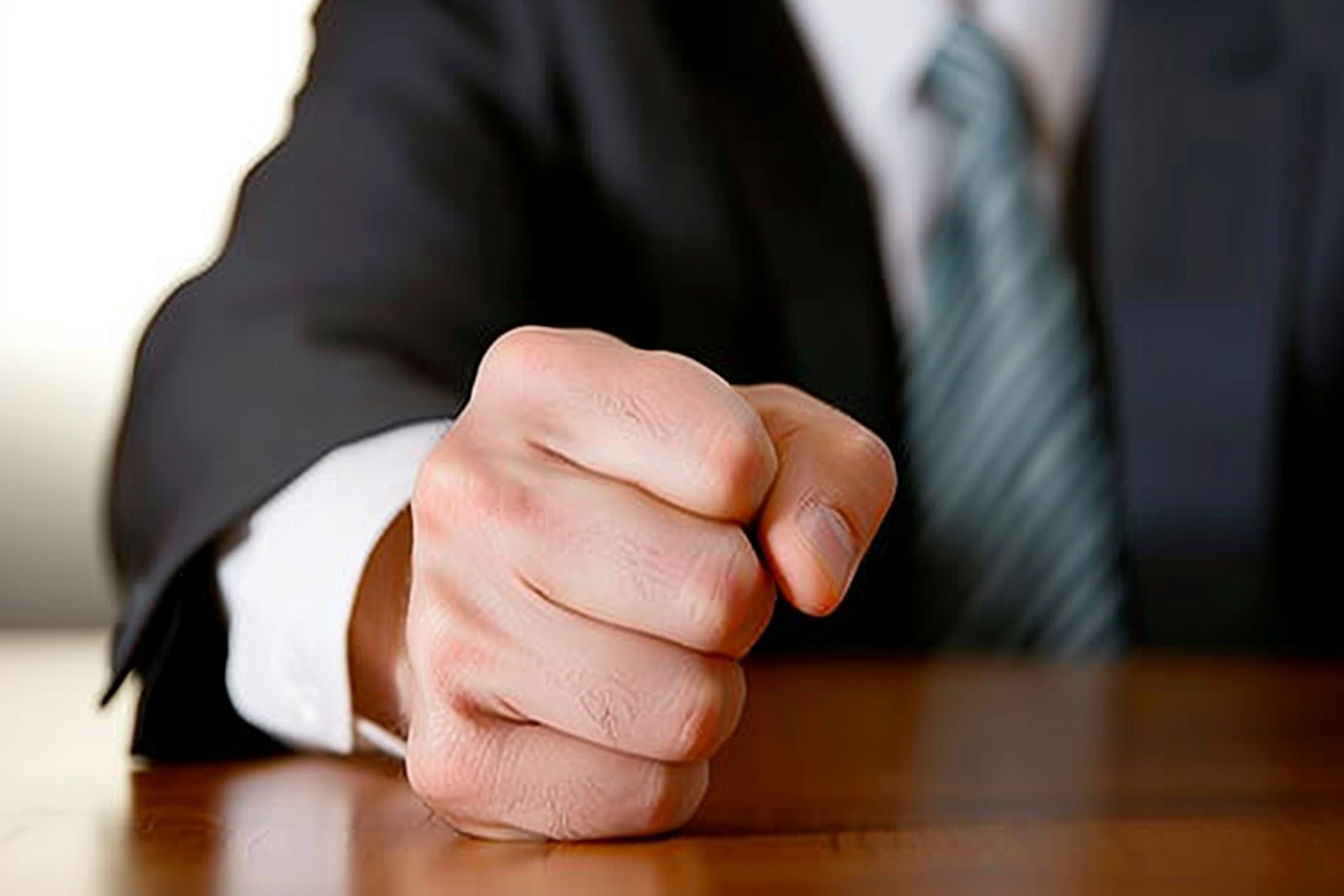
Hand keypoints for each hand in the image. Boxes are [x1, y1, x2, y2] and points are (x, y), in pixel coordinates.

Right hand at [354, 327, 895, 839]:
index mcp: (539, 380)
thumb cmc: (648, 500)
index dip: (760, 494)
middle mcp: (466, 490)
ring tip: (646, 648)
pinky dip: (662, 771)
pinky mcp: (452, 754)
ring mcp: (442, 625)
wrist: (496, 582)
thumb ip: (831, 473)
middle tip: (683, 587)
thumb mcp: (760, 439)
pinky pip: (644, 795)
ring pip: (690, 707)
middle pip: (719, 593)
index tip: (709, 497)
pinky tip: (610, 719)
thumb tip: (812, 575)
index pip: (735, 462)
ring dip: (706, 690)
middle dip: (739, 603)